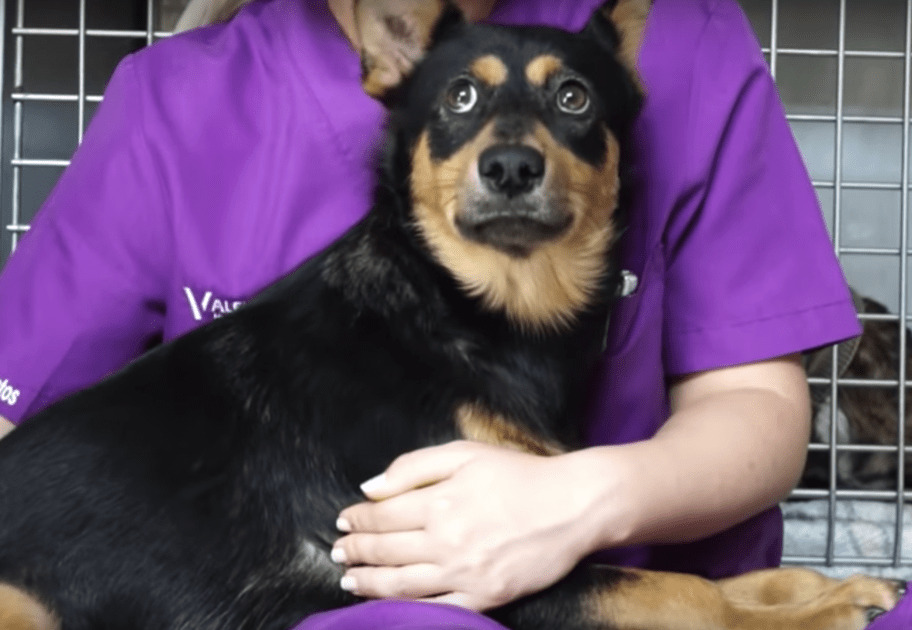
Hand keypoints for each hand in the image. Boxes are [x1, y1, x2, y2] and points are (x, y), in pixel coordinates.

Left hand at [332, 441, 601, 610]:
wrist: (573, 506)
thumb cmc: (520, 474)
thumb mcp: (465, 453)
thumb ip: (413, 466)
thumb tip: (370, 487)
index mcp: (439, 501)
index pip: (381, 515)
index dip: (356, 519)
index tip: (343, 520)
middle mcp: (446, 540)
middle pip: (385, 551)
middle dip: (354, 551)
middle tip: (337, 552)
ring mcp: (465, 573)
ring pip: (400, 585)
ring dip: (368, 583)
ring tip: (349, 581)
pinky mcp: (485, 597)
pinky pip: (436, 610)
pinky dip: (405, 610)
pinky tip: (389, 605)